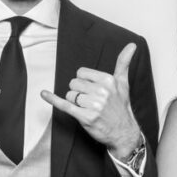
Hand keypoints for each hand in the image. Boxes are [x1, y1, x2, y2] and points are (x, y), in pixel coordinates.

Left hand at [41, 43, 142, 157]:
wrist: (123, 132)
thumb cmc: (121, 107)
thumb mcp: (124, 83)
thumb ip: (124, 62)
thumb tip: (132, 44)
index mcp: (109, 80)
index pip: (81, 73)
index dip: (84, 82)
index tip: (93, 90)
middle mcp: (102, 92)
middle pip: (74, 83)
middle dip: (79, 92)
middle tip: (91, 101)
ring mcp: (93, 105)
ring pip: (70, 95)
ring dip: (75, 103)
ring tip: (88, 109)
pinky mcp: (85, 117)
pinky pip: (65, 105)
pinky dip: (53, 99)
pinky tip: (44, 94)